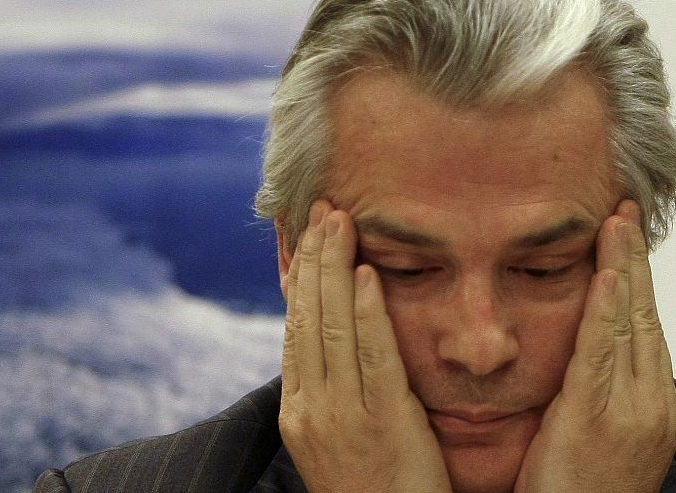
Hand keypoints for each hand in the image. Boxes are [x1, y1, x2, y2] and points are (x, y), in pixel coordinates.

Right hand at [279, 200, 449, 492]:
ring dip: (334, 267)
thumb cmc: (376, 492)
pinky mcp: (382, 423)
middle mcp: (311, 410)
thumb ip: (336, 390)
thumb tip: (339, 336)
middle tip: (322, 209)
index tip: (306, 234)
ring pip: (331, 327)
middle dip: (313, 257)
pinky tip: (366, 275)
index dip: (299, 275)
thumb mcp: (340, 438)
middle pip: (306, 317)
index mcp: (298, 412)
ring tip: (340, 223)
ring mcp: (343, 416)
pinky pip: (372, 357)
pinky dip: (367, 311)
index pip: (293, 327)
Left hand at [513, 200, 675, 492]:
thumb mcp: (594, 434)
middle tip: (626, 208)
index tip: (627, 232)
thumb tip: (583, 352)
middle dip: (635, 259)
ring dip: (623, 267)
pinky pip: (602, 353)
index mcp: (651, 407)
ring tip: (617, 221)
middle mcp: (651, 404)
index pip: (646, 326)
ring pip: (629, 324)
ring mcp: (630, 412)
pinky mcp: (595, 419)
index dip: (638, 277)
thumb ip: (594, 390)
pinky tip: (608, 274)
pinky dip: (607, 309)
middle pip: (644, 315)